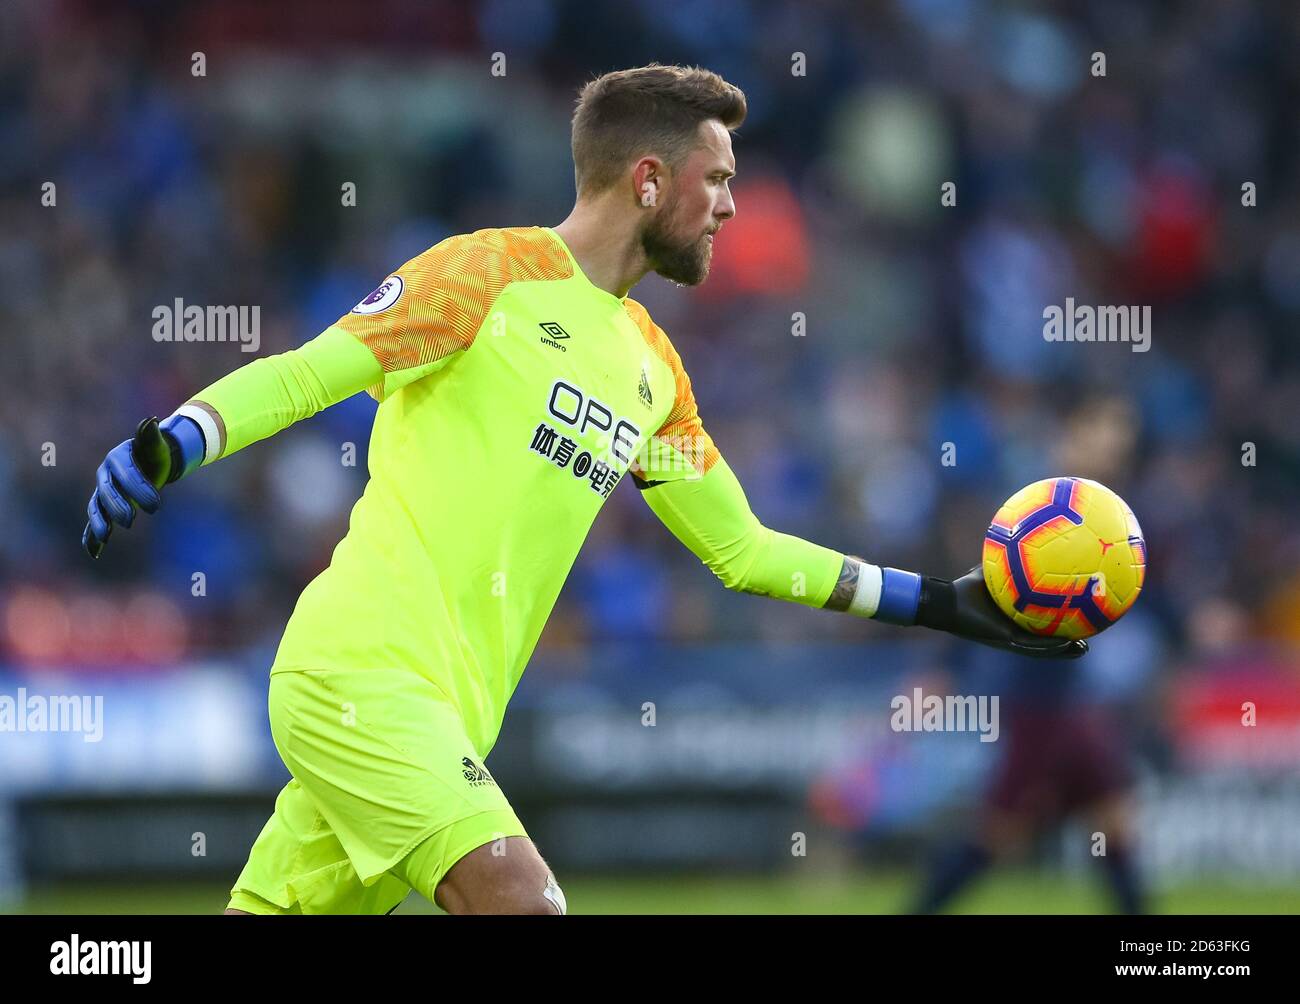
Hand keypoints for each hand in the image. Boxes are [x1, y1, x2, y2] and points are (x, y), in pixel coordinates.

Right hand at [82, 417, 172, 558]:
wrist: (149, 461)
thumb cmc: (155, 452)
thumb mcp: (156, 444)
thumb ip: (151, 435)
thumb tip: (151, 421)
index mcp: (117, 459)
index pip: (128, 475)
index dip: (140, 489)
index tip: (157, 505)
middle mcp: (105, 475)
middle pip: (108, 492)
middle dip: (118, 507)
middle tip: (132, 522)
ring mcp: (102, 491)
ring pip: (97, 507)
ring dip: (99, 522)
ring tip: (105, 537)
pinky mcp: (104, 505)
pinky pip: (96, 520)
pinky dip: (92, 536)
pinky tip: (93, 552)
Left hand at [920, 566, 1088, 658]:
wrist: (949, 602)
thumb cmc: (967, 587)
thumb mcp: (993, 570)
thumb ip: (1010, 558)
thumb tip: (1026, 537)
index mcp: (1014, 618)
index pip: (1043, 623)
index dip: (1063, 624)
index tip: (1083, 618)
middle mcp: (1014, 631)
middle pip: (1047, 640)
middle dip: (1067, 642)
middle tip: (1089, 640)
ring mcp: (1011, 638)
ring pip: (1043, 648)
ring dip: (1063, 650)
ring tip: (1083, 648)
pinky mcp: (1005, 640)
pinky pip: (1031, 646)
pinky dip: (1048, 646)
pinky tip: (1066, 643)